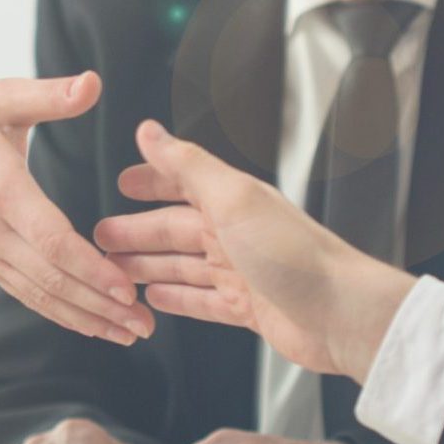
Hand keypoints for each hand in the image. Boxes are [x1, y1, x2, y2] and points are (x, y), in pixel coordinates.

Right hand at [0, 74, 155, 345]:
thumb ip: (48, 95)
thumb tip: (93, 82)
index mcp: (0, 189)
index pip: (51, 241)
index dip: (92, 269)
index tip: (128, 288)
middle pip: (51, 280)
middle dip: (101, 306)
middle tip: (144, 324)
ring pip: (39, 295)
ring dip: (85, 318)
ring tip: (127, 333)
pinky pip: (24, 291)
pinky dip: (58, 312)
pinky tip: (89, 323)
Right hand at [95, 121, 415, 378]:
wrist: (342, 313)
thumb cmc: (295, 255)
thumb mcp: (233, 198)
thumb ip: (187, 165)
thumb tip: (149, 131)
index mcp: (233, 200)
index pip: (183, 183)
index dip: (152, 181)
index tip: (122, 183)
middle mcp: (237, 233)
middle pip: (175, 229)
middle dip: (137, 231)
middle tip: (101, 237)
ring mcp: (242, 272)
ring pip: (183, 265)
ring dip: (148, 265)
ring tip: (115, 269)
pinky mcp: (248, 309)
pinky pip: (201, 301)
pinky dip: (176, 298)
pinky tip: (155, 298)